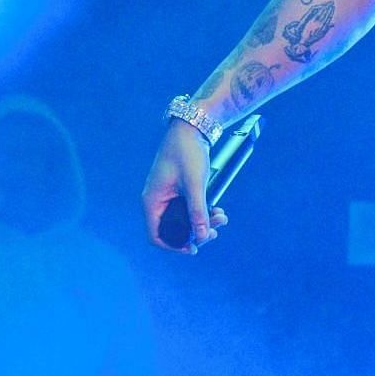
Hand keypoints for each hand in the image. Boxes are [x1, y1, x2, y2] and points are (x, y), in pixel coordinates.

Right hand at [141, 118, 229, 253]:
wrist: (192, 127)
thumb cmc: (187, 152)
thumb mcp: (194, 184)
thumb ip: (198, 211)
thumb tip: (202, 236)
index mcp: (152, 201)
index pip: (156, 235)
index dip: (173, 245)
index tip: (192, 249)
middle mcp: (157, 200)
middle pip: (173, 229)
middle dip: (195, 232)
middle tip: (215, 233)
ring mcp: (167, 195)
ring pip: (183, 219)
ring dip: (203, 221)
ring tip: (222, 218)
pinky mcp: (178, 190)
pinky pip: (188, 208)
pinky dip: (202, 211)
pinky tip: (218, 210)